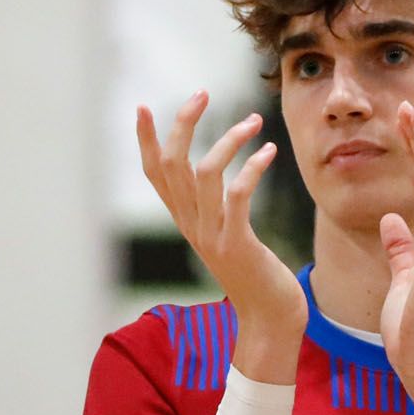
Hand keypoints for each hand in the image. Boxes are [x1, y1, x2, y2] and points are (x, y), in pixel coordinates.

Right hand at [136, 92, 304, 382]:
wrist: (268, 321)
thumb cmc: (255, 277)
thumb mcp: (227, 237)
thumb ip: (216, 210)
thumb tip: (215, 178)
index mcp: (186, 222)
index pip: (154, 174)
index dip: (146, 140)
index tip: (144, 107)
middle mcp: (191, 226)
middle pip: (172, 165)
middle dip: (183, 124)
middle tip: (203, 93)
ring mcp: (211, 236)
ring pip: (204, 173)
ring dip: (229, 139)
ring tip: (255, 121)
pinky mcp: (237, 244)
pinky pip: (238, 194)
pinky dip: (252, 167)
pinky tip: (269, 151)